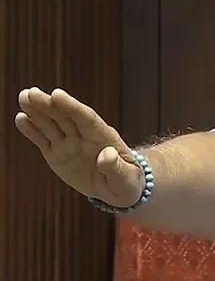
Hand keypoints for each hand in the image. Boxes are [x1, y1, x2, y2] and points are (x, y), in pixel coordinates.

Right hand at [14, 87, 144, 206]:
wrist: (117, 188)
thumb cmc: (126, 181)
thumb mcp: (125, 178)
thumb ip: (115, 167)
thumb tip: (106, 155)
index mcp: (103, 136)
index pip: (86, 118)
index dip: (71, 106)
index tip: (57, 94)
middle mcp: (83, 136)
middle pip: (65, 116)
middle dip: (48, 104)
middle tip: (31, 93)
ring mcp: (68, 143)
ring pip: (51, 124)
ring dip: (37, 111)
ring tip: (23, 97)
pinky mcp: (56, 153)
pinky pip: (43, 140)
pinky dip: (32, 130)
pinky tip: (21, 118)